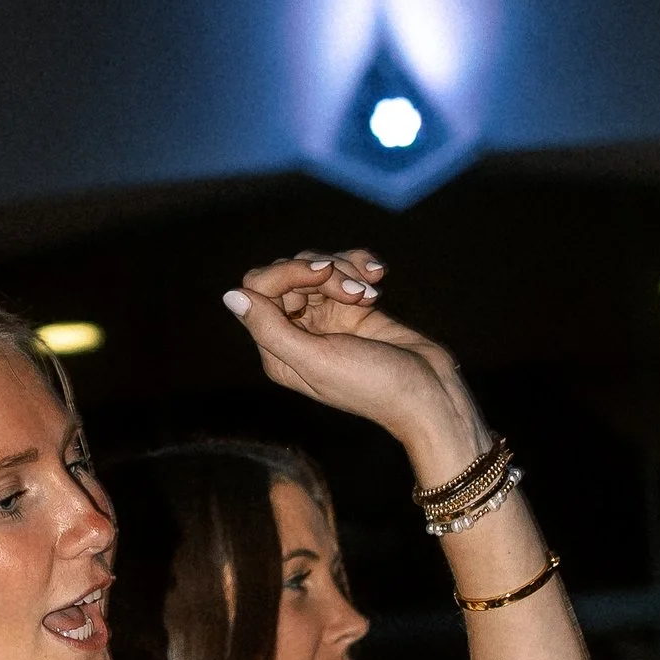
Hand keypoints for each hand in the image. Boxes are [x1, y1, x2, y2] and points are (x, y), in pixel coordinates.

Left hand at [221, 250, 482, 472]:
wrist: (428, 394)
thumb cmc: (374, 386)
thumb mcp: (317, 360)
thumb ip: (271, 330)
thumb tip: (231, 296)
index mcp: (278, 351)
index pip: (260, 287)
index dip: (288, 271)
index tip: (324, 273)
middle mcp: (296, 333)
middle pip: (288, 273)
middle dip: (323, 271)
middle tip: (357, 292)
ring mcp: (325, 319)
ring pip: (317, 266)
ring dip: (346, 270)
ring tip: (372, 292)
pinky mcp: (351, 308)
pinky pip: (343, 269)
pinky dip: (360, 265)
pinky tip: (379, 275)